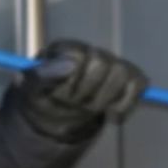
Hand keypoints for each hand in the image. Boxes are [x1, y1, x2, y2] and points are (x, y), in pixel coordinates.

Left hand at [10, 40, 148, 141]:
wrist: (55, 117)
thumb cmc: (40, 99)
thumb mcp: (29, 90)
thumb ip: (41, 75)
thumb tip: (69, 65)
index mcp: (64, 49)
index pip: (78, 55)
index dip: (72, 79)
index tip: (61, 95)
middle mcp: (89, 51)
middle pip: (102, 62)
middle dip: (87, 91)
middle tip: (74, 103)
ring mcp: (111, 64)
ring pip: (122, 72)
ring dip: (104, 99)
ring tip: (89, 108)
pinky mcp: (128, 79)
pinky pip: (138, 84)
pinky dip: (125, 104)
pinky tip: (110, 114)